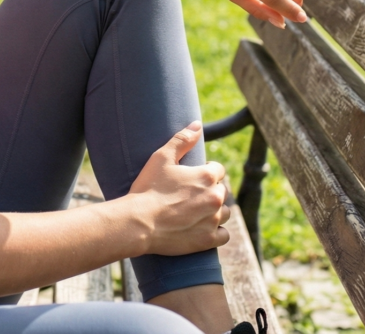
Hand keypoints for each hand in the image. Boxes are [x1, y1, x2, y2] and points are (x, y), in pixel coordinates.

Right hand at [128, 122, 229, 256]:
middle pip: (222, 191)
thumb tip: (197, 124)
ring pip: (225, 212)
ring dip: (214, 211)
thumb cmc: (148, 188)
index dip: (205, 171)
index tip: (191, 177)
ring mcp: (214, 220)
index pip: (218, 170)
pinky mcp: (208, 240)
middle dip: (209, 191)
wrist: (139, 222)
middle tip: (189, 195)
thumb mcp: (161, 157)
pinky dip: (216, 231)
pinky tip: (201, 227)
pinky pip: (224, 235)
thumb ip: (182, 139)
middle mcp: (215, 198)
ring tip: (195, 211)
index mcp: (207, 176)